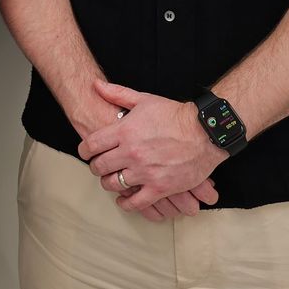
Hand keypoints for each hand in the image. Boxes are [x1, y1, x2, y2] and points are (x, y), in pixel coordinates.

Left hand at [76, 80, 225, 214]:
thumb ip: (117, 94)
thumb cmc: (174, 115)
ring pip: (113, 184)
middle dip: (95, 167)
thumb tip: (95, 84)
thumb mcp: (144, 100)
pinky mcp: (160, 188)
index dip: (84, 150)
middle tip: (99, 166)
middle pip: (99, 166)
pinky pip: (135, 203)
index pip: (91, 145)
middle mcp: (131, 152)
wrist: (204, 132)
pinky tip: (124, 199)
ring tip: (111, 179)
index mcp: (125, 131)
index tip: (86, 152)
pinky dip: (125, 203)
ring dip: (108, 183)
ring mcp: (145, 172)